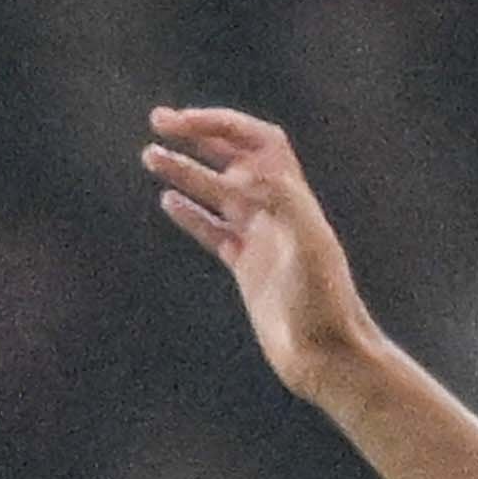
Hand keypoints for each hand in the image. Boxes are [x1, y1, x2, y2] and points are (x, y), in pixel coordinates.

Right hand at [144, 106, 379, 404]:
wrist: (327, 357)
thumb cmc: (325, 305)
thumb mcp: (310, 247)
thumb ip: (284, 202)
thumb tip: (248, 168)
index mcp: (293, 199)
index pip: (257, 140)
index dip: (221, 124)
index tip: (183, 122)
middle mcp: (277, 212)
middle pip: (234, 158)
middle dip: (198, 135)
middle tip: (158, 121)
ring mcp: (262, 239)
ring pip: (217, 192)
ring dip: (184, 170)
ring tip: (149, 155)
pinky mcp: (248, 268)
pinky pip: (214, 231)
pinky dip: (191, 213)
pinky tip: (168, 200)